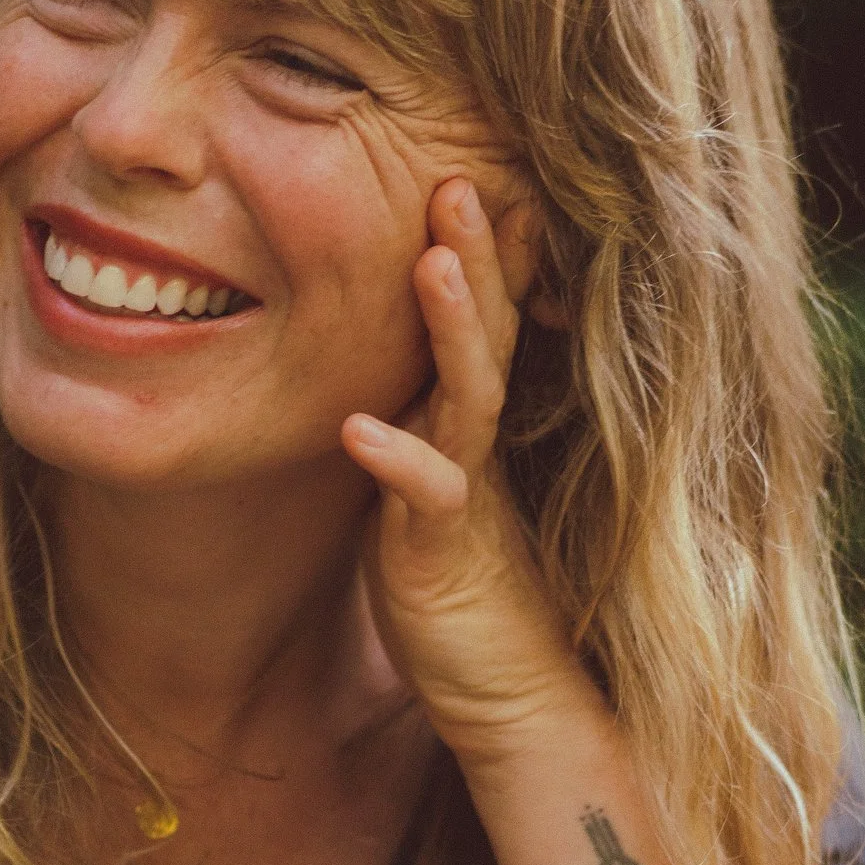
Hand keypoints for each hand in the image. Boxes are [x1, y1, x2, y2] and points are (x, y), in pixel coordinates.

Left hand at [343, 177, 589, 769]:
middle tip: (455, 178)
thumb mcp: (427, 491)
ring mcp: (469, 494)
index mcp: (471, 425)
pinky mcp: (445, 552)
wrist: (505, 696)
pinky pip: (427, 498)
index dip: (482, 251)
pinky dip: (396, 461)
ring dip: (455, 328)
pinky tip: (358, 430)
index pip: (486, 320)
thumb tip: (377, 370)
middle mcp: (478, 446)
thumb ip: (417, 428)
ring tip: (432, 263)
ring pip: (471, 396)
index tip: (467, 168)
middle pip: (488, 333)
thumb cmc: (458, 592)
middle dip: (476, 255)